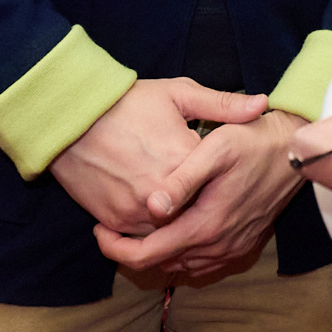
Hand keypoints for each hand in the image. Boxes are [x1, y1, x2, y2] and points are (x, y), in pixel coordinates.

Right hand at [48, 78, 268, 237]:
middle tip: (214, 196)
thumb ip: (222, 104)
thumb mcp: (177, 94)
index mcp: (182, 160)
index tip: (233, 170)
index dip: (226, 176)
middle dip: (205, 203)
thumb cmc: (128, 103)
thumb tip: (261, 105)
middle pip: (197, 211)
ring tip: (189, 208)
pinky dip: (153, 229)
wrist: (70, 120)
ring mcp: (135, 211)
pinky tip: (163, 214)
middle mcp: (160, 193)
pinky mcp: (114, 221)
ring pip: (170, 230)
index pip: (218, 181)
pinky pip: (142, 236)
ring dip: (180, 221)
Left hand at [93, 110, 307, 282]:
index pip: (147, 255)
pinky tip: (173, 233)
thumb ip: (182, 179)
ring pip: (180, 267)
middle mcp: (219, 246)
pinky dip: (180, 255)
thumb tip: (151, 206)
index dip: (115, 249)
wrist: (297, 150)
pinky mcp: (243, 247)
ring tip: (136, 230)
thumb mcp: (216, 148)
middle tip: (109, 230)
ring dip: (156, 253)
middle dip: (130, 251)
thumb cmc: (253, 141)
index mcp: (206, 225)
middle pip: (160, 265)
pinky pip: (202, 265)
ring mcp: (233, 250)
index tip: (98, 230)